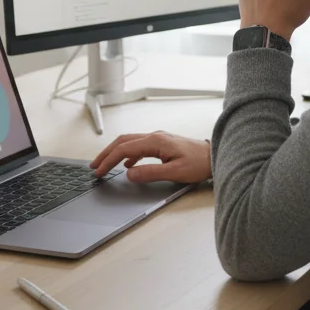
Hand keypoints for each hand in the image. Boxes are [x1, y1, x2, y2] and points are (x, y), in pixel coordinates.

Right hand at [90, 132, 211, 183]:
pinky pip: (139, 146)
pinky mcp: (162, 143)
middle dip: (106, 153)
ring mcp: (158, 138)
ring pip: (130, 142)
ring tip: (105, 164)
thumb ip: (150, 173)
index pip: (124, 149)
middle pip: (123, 141)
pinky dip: (128, 154)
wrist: (215, 156)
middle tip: (94, 166)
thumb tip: (128, 174)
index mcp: (155, 141)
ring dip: (115, 153)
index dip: (108, 160)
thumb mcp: (174, 172)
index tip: (99, 171)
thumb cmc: (199, 163)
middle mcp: (155, 136)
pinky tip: (127, 165)